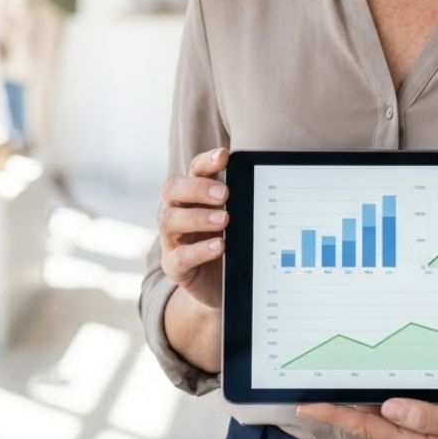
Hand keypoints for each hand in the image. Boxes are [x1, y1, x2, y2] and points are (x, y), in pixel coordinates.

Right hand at [157, 146, 228, 309]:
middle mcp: (177, 211)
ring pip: (169, 220)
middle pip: (173, 189)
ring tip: (224, 219)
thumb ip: (242, 199)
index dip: (206, 161)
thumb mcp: (237, 217)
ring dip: (198, 217)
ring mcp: (172, 238)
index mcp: (194, 194)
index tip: (224, 155)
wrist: (221, 283)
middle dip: (197, 188)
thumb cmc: (230, 240)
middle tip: (224, 193)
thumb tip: (267, 180)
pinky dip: (200, 249)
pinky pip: (179, 256)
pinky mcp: (174, 266)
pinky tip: (220, 245)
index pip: (194, 170)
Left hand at [295, 398, 437, 438]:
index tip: (306, 405)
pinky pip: (396, 421)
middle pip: (366, 425)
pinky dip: (379, 408)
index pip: (364, 427)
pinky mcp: (429, 438)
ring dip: (357, 408)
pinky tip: (373, 395)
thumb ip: (424, 415)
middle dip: (339, 409)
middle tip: (311, 389)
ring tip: (332, 389)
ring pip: (380, 423)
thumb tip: (388, 408)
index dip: (333, 414)